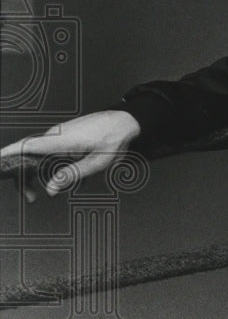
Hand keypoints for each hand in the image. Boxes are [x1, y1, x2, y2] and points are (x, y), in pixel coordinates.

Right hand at [0, 111, 141, 195]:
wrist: (125, 121)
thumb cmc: (113, 139)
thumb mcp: (96, 163)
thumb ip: (72, 175)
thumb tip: (51, 187)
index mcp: (59, 140)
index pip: (25, 146)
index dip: (6, 154)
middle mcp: (55, 135)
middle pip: (28, 156)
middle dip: (25, 177)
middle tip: (30, 197)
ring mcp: (59, 134)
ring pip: (39, 155)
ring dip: (39, 173)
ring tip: (47, 191)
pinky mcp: (64, 136)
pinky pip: (49, 151)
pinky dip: (50, 165)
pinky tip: (64, 177)